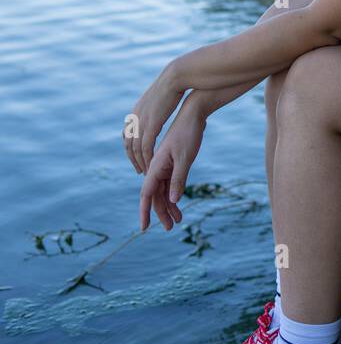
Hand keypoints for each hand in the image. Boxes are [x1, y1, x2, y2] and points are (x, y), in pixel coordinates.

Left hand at [123, 64, 183, 174]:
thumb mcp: (158, 98)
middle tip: (139, 170)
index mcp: (135, 112)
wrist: (174, 78)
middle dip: (133, 159)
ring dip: (140, 161)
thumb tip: (157, 110)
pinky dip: (147, 157)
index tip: (137, 159)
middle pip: (129, 144)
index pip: (127, 135)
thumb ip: (154, 107)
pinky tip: (152, 164)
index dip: (131, 149)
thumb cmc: (171, 85)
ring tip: (146, 171)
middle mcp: (134, 118)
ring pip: (136, 148)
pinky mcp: (151, 124)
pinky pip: (146, 146)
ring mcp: (141, 121)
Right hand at [139, 106, 205, 231]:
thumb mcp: (186, 158)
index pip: (146, 194)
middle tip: (171, 228)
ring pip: (163, 191)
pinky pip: (170, 184)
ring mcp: (164, 166)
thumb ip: (179, 180)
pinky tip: (179, 205)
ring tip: (179, 221)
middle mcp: (157, 167)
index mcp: (156, 166)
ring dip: (169, 206)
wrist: (193, 115)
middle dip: (161, 213)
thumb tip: (173, 201)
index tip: (144, 228)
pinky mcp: (172, 164)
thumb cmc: (188, 134)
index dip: (144, 212)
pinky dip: (174, 196)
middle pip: (155, 196)